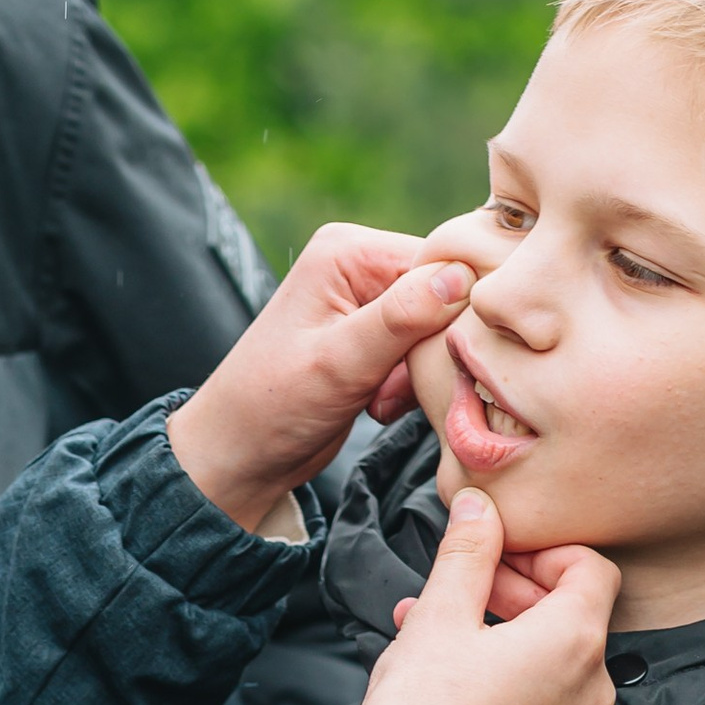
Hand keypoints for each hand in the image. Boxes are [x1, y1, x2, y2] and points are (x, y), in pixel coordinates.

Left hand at [166, 228, 478, 539]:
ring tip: (378, 399)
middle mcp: (360, 265)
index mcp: (349, 250)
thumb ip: (401, 318)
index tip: (432, 360)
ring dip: (418, 373)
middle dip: (431, 349)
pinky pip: (423, 354)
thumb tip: (461, 277)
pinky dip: (410, 385)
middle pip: (446, 295)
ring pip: (439, 331)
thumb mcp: (339, 361)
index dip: (454, 312)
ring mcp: (368, 303)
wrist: (242, 454)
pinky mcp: (374, 340)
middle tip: (390, 388)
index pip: (443, 261)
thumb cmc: (272, 404)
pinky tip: (378, 404)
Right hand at [359, 492, 620, 704]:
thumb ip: (468, 553)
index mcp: (574, 640)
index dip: (546, 555)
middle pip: (573, 621)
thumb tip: (481, 506)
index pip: (592, 569)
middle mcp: (592, 691)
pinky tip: (462, 700)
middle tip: (462, 599)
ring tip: (444, 647)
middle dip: (517, 599)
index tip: (500, 563)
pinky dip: (514, 700)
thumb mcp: (439, 617)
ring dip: (509, 649)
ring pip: (554, 673)